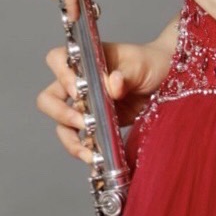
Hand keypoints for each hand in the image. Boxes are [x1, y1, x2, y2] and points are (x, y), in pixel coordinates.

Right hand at [37, 39, 173, 162]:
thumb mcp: (140, 65)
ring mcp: (86, 105)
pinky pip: (79, 139)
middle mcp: (81, 82)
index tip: (78, 90)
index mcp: (88, 60)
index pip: (57, 60)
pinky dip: (83, 149)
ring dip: (69, 138)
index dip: (61, 76)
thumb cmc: (150, 63)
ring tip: (87, 150)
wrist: (166, 79)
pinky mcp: (96, 124)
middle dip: (60, 113)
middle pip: (49, 97)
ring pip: (61, 123)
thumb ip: (125, 74)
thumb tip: (113, 84)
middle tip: (82, 122)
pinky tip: (95, 156)